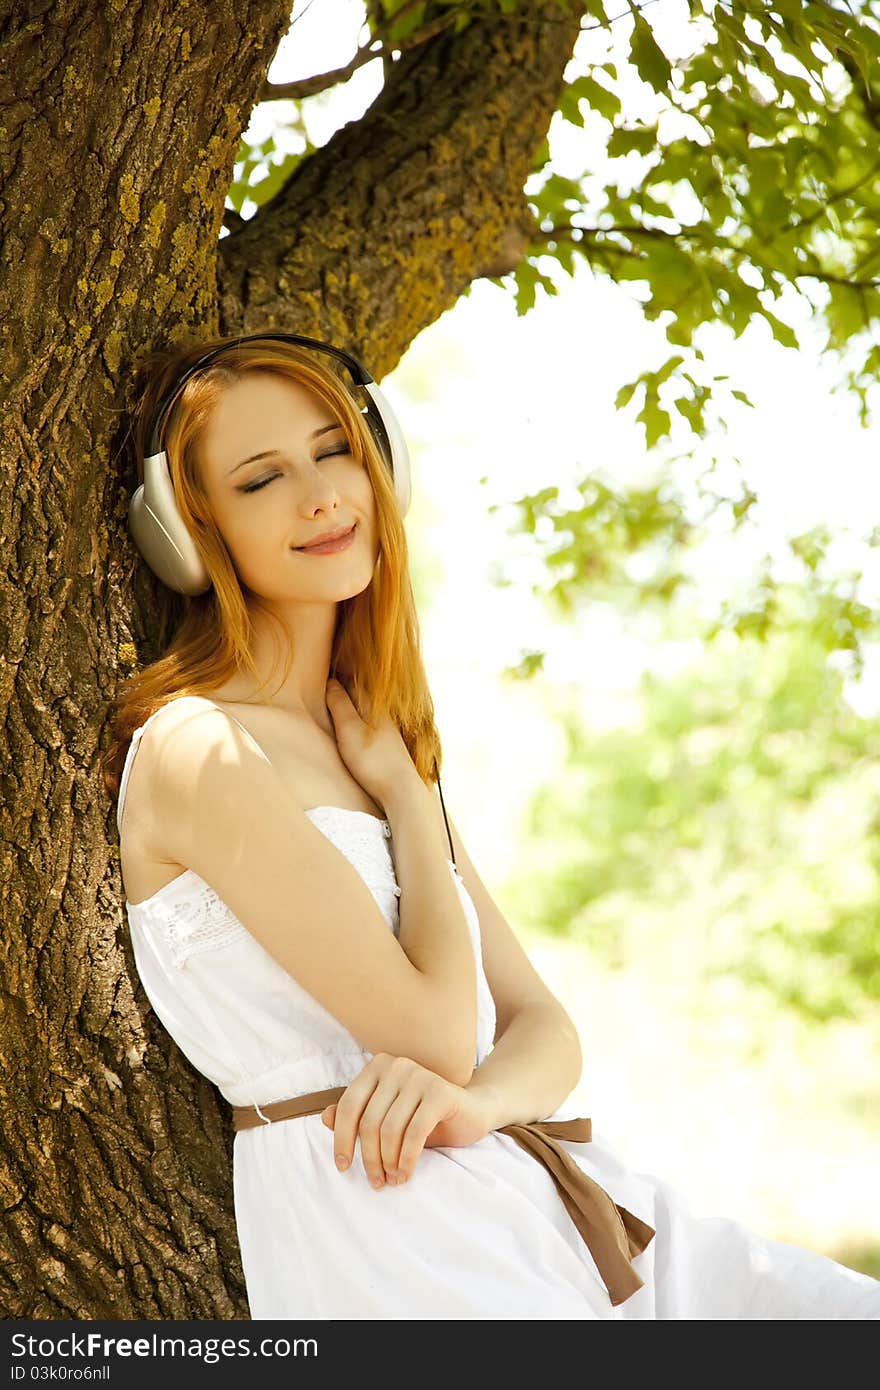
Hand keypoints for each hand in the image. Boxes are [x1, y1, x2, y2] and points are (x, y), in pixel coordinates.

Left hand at [320, 1054, 493, 1188]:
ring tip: (393, 1180)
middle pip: (368, 1121)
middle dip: (368, 1158)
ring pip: (389, 1129)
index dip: (341, 1140)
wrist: (471, 1112)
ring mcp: (419, 1076)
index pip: (348, 1106)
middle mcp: (396, 1066)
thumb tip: (324, 1118)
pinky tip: (406, 1174)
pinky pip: (414, 1133)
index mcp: (378, 1067)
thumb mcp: (387, 1119)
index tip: (343, 1168)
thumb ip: (357, 1116)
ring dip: (388, 1162)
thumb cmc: (423, 1117)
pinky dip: (406, 1159)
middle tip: (375, 1182)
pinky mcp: (440, 1092)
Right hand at [325, 677, 420, 808]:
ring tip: (334, 717)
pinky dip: (359, 731)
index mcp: (374, 707)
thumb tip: (331, 682)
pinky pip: (370, 733)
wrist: (401, 790)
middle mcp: (384, 717)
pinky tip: (353, 740)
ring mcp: (389, 735)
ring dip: (351, 715)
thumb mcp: (349, 729)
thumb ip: (340, 705)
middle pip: (361, 701)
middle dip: (344, 697)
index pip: (353, 686)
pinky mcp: (389, 751)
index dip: (336, 683)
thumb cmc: (373, 760)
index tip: (320, 683)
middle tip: (324, 696)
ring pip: (366, 718)